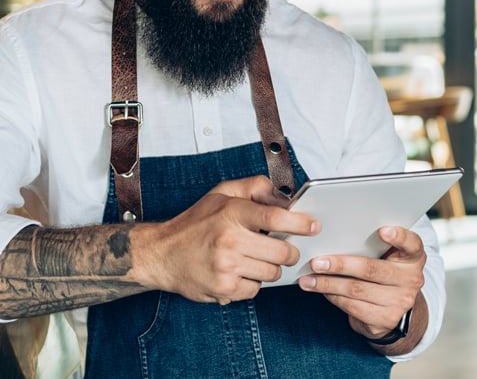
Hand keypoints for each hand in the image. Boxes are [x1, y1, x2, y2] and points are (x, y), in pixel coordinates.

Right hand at [128, 175, 318, 303]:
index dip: (300, 222)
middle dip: (288, 251)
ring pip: (272, 273)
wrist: (162, 255)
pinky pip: (256, 289)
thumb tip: (284, 197)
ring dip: (269, 268)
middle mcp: (230, 240)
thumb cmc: (195, 223)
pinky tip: (239, 272)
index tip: (314, 226)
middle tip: (283, 248)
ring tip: (253, 258)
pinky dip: (252, 283)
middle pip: (282, 251)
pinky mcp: (224, 289)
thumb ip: (254, 187)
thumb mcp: (221, 193)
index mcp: (231, 213)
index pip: (276, 216)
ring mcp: (227, 267)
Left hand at [297, 226, 425, 342]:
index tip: (383, 231)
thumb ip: (373, 245)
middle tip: (317, 262)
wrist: (395, 309)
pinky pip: (353, 307)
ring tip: (308, 280)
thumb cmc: (384, 272)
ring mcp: (401, 301)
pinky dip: (334, 297)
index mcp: (413, 257)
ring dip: (328, 284)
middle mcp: (412, 279)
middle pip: (372, 269)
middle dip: (341, 265)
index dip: (399, 237)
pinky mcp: (386, 319)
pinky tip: (321, 291)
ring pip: (357, 290)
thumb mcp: (388, 257)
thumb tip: (334, 238)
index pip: (412, 244)